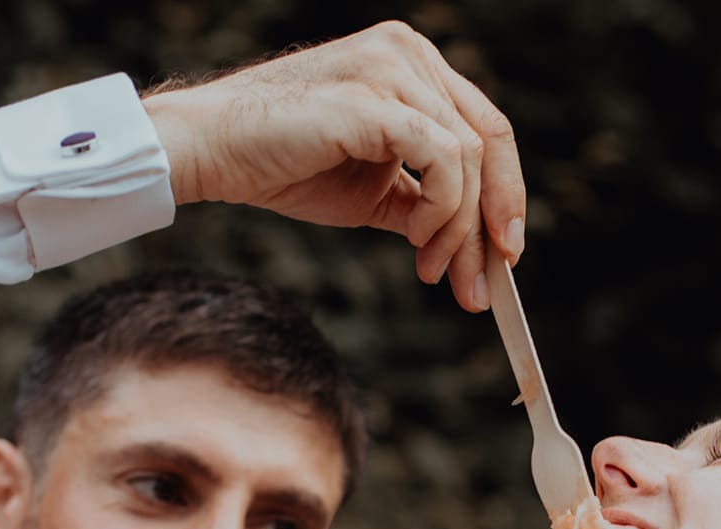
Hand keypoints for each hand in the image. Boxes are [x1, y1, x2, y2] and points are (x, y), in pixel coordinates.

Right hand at [146, 21, 524, 310]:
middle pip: (491, 140)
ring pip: (470, 156)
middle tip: (485, 282)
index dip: (505, 194)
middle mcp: (409, 53)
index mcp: (413, 66)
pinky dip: (442, 208)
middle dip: (492, 221)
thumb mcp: (372, 190)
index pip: (485, 129)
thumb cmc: (284, 165)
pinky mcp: (374, 97)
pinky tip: (417, 239)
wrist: (215, 152)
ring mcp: (393, 67)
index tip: (504, 253)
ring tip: (432, 270)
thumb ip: (422, 202)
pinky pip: (443, 157)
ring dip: (459, 228)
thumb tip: (469, 247)